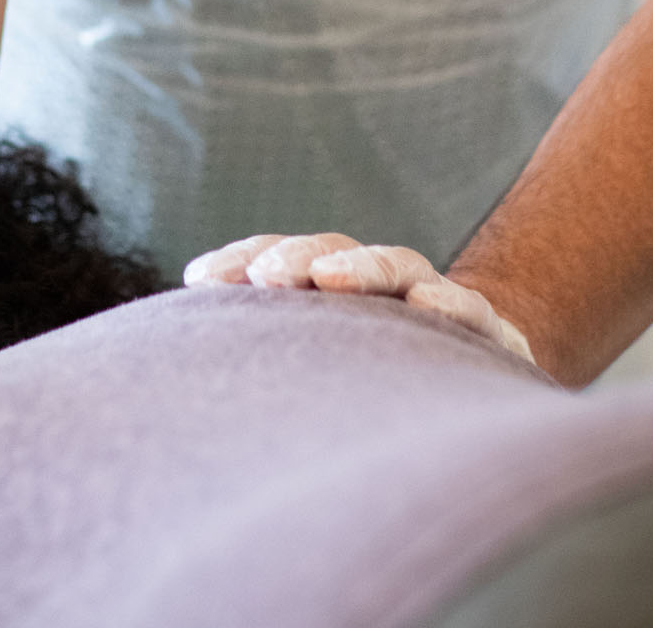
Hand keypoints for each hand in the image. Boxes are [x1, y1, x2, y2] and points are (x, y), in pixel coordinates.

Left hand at [182, 233, 537, 367]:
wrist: (478, 397)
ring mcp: (431, 303)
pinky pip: (471, 314)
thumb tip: (168, 367)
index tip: (199, 281)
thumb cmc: (372, 388)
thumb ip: (259, 362)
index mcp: (326, 290)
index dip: (240, 263)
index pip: (276, 263)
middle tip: (265, 277)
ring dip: (362, 268)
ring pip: (396, 267)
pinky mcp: (485, 337)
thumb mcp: (310, 375)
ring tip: (330, 278)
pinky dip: (450, 305)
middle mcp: (375, 287)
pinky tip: (429, 306)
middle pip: (330, 255)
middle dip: (294, 259)